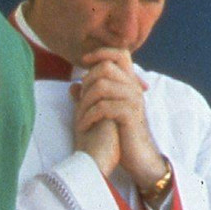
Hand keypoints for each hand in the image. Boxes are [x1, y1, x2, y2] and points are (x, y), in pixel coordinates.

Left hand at [72, 49, 164, 191]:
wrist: (137, 157)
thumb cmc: (119, 134)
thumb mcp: (103, 113)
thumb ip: (89, 98)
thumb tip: (73, 85)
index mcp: (129, 83)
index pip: (120, 54)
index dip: (101, 52)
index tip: (83, 62)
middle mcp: (133, 87)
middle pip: (106, 67)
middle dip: (87, 82)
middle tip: (80, 101)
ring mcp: (133, 100)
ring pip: (102, 86)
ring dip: (85, 101)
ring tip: (79, 116)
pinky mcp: (129, 114)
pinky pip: (103, 106)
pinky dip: (88, 116)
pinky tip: (83, 126)